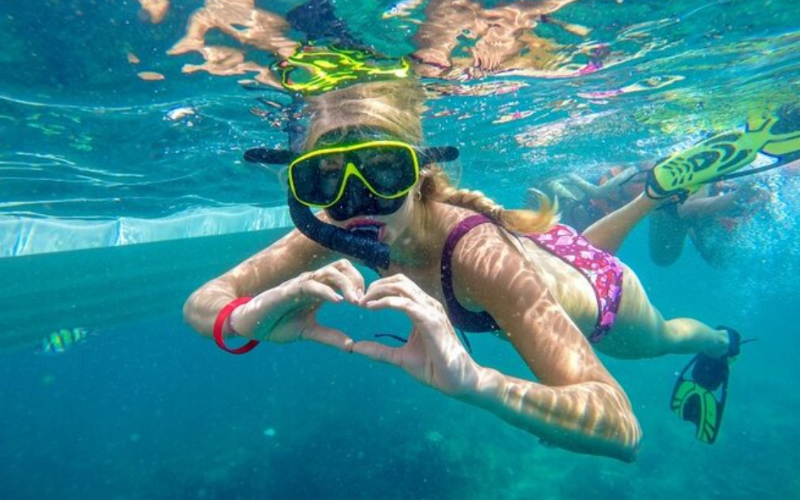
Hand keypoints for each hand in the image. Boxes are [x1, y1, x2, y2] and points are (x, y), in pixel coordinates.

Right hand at [230, 259, 363, 350]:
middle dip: (357, 280)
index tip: (368, 303)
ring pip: (328, 272)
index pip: (345, 274)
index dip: (359, 284)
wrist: (250, 324)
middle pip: (341, 267)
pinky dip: (325, 291)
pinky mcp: (288, 290)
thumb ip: (329, 336)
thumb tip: (352, 346)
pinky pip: (309, 284)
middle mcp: (312, 282)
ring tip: (355, 301)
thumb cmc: (278, 324)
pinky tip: (336, 301)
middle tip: (364, 300)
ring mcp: (300, 284)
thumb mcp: (308, 332)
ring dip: (345, 284)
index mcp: (319, 289)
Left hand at [351, 274, 480, 397]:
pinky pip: (406, 304)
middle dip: (376, 286)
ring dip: (379, 291)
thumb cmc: (433, 367)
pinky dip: (387, 302)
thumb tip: (355, 347)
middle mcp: (428, 305)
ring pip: (402, 287)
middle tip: (359, 298)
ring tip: (363, 302)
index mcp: (422, 309)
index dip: (379, 289)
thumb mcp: (400, 357)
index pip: (400, 286)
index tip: (361, 301)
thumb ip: (379, 350)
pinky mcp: (431, 321)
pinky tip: (373, 308)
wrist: (455, 380)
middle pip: (399, 281)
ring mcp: (431, 311)